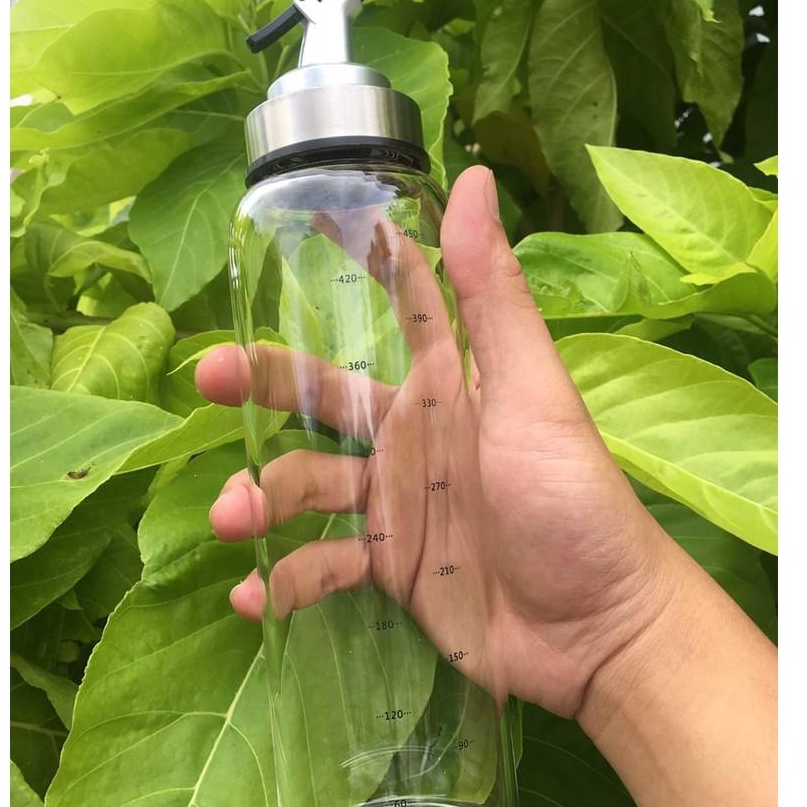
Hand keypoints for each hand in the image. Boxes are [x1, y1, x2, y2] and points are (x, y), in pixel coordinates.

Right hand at [196, 166, 682, 717]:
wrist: (596, 629)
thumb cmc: (571, 500)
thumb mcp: (531, 394)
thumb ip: (492, 298)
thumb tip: (470, 177)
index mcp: (445, 386)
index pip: (391, 311)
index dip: (343, 271)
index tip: (285, 235)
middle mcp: (410, 438)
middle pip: (320, 398)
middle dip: (264, 384)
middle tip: (210, 376)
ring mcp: (394, 506)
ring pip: (307, 485)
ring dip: (262, 498)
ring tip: (233, 516)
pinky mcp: (388, 570)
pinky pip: (321, 566)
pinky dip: (284, 580)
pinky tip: (255, 596)